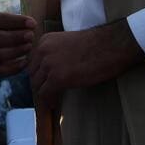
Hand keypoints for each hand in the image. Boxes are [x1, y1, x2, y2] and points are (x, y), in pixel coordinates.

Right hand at [0, 12, 34, 75]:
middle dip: (15, 37)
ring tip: (29, 46)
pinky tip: (26, 61)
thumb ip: (24, 21)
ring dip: (15, 51)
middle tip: (31, 36)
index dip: (17, 21)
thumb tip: (31, 25)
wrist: (13, 41)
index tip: (33, 24)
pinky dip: (14, 67)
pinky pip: (0, 70)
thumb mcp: (17, 20)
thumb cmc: (16, 27)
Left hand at [27, 19, 144, 106]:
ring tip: (52, 99)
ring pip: (37, 84)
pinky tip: (55, 104)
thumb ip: (56, 52)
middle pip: (32, 73)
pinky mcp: (57, 78)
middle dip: (39, 83)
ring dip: (43, 93)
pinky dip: (49, 101)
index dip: (38, 73)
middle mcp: (42, 51)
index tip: (44, 81)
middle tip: (47, 92)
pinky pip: (45, 94)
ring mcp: (48, 64)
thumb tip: (52, 68)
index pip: (33, 60)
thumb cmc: (98, 45)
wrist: (112, 45)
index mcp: (45, 40)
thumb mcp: (69, 43)